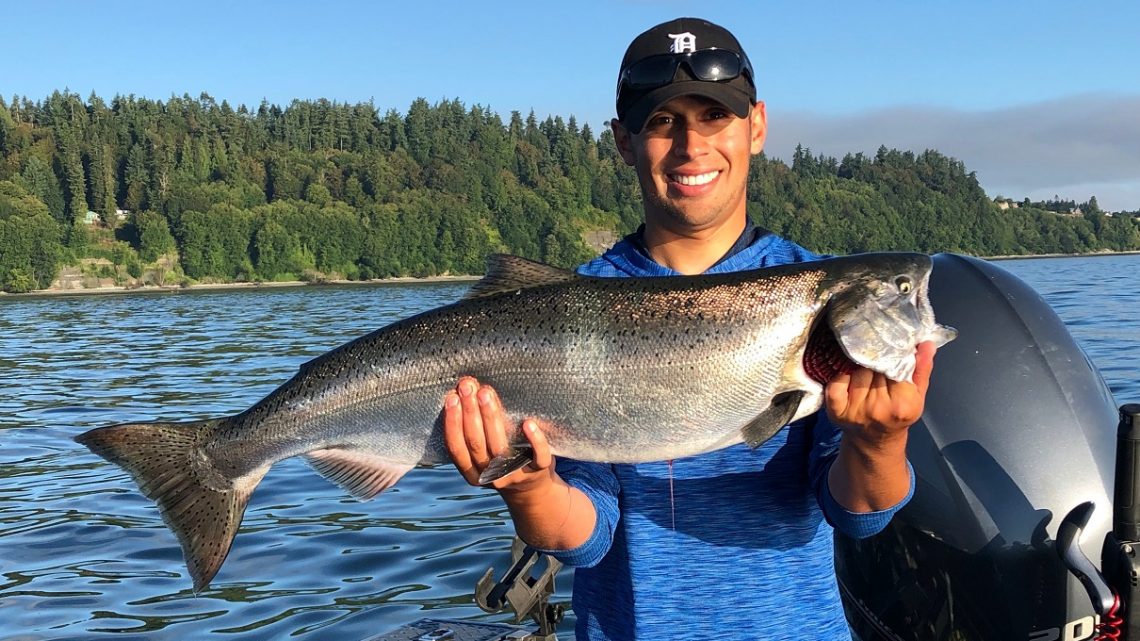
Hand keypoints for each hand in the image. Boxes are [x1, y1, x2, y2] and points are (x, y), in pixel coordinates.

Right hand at [442, 376, 554, 493]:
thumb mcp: (485, 451)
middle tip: (468, 386)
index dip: (452, 423)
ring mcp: (514, 474)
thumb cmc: (504, 458)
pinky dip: (534, 440)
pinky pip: (537, 457)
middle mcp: (491, 476)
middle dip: (470, 413)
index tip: (451, 397)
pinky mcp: (538, 471)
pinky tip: (528, 422)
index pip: (456, 448)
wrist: (533, 487)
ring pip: (500, 447)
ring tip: (486, 393)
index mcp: (471, 472)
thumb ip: (474, 429)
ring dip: (491, 418)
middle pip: (476, 444)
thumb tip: (465, 387)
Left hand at [825, 341, 936, 444]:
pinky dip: (840, 376)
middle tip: (878, 359)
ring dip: (860, 367)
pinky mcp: (836, 410)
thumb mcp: (917, 395)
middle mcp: (878, 408)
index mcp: (902, 405)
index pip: (896, 367)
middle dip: (876, 360)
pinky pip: (836, 383)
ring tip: (866, 371)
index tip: (892, 349)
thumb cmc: (898, 414)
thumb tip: (926, 344)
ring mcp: (855, 410)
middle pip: (874, 367)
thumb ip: (922, 369)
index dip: (893, 355)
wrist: (875, 440)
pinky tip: (847, 376)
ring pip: (856, 371)